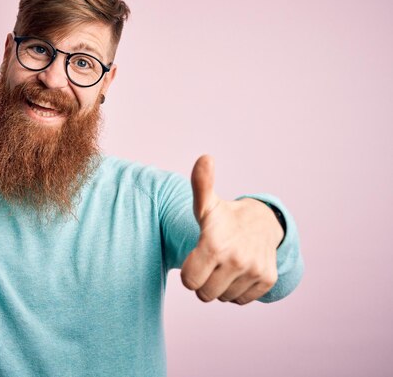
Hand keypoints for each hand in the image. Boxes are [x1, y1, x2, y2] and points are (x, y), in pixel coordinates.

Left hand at [180, 155, 283, 304]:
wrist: (262, 222)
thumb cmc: (224, 218)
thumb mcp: (207, 204)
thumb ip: (199, 186)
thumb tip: (205, 157)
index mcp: (215, 244)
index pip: (189, 281)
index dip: (189, 273)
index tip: (196, 258)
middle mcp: (236, 259)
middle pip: (204, 294)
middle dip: (203, 282)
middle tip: (211, 262)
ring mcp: (254, 271)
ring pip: (222, 298)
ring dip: (220, 286)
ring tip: (225, 264)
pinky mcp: (267, 280)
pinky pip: (240, 300)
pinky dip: (237, 290)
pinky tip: (238, 271)